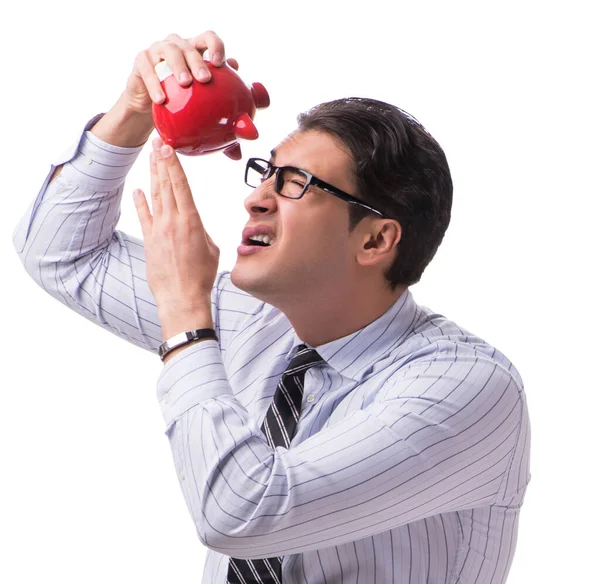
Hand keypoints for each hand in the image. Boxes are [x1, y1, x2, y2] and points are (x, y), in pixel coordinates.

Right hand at [124, 31, 238, 115]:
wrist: (149, 106)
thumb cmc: (180, 100)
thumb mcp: (201, 100)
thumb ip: (223, 98)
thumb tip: (248, 112)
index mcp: (194, 50)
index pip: (207, 38)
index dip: (215, 45)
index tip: (220, 63)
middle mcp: (177, 46)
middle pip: (189, 46)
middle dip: (198, 61)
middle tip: (205, 79)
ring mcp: (157, 51)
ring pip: (169, 52)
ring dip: (178, 67)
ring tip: (185, 83)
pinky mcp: (141, 61)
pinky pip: (148, 69)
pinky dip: (155, 84)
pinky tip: (161, 100)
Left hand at [133, 137, 218, 339]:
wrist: (182, 297)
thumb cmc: (201, 276)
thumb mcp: (211, 249)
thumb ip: (201, 231)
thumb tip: (193, 224)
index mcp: (192, 221)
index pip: (181, 186)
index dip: (174, 165)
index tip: (168, 148)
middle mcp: (173, 222)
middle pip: (166, 185)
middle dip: (161, 162)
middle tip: (157, 143)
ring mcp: (158, 230)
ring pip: (155, 196)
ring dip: (153, 176)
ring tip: (150, 158)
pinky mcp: (150, 241)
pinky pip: (144, 216)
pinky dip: (141, 202)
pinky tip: (138, 190)